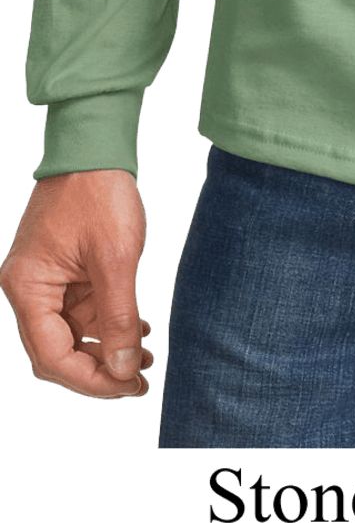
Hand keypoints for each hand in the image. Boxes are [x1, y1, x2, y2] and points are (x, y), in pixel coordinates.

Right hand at [1, 170, 150, 397]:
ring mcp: (45, 281)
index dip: (90, 380)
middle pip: (56, 353)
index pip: (52, 357)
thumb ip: (118, 318)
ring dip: (106, 350)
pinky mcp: (62, 272)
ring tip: (144, 359)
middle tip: (137, 382)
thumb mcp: (116, 258)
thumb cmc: (98, 193)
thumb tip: (122, 371)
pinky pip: (80, 312)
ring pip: (71, 335)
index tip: (127, 388)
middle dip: (97, 371)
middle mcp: (28, 290)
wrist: (95, 147)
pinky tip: (137, 330)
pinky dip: (106, 325)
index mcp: (28, 288)